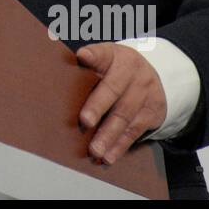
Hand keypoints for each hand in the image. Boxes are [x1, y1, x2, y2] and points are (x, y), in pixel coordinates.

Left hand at [75, 42, 166, 165]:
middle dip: (98, 106)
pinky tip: (109, 156)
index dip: (93, 55)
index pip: (103, 53)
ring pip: (124, 115)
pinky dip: (120, 145)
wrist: (154, 77)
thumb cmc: (116, 71)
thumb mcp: (105, 61)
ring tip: (94, 149)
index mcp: (115, 55)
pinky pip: (135, 131)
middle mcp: (132, 72)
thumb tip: (54, 76)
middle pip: (113, 89)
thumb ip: (86, 67)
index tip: (82, 56)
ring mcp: (145, 92)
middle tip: (84, 121)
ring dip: (108, 135)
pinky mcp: (152, 112)